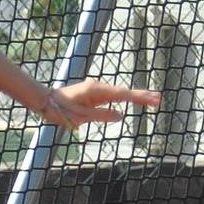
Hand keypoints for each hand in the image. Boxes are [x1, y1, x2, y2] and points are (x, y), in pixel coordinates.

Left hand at [30, 79, 162, 131]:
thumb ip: (101, 116)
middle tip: (159, 99)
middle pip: (124, 92)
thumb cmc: (60, 109)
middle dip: (142, 96)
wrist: (44, 101)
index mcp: (96, 90)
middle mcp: (98, 87)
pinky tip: (134, 101)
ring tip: (152, 100)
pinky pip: (113, 97)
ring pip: (120, 94)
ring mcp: (96, 90)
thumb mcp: (80, 117)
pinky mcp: (94, 95)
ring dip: (135, 97)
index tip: (153, 100)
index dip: (139, 98)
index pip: (122, 94)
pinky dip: (125, 99)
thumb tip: (121, 115)